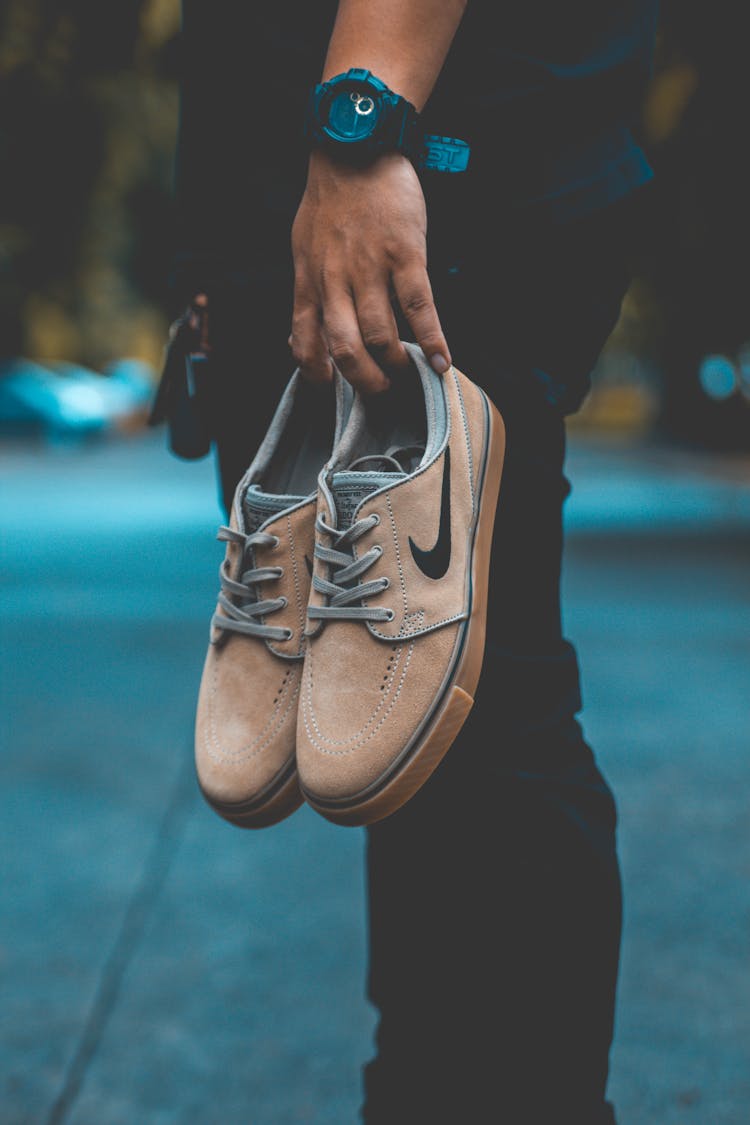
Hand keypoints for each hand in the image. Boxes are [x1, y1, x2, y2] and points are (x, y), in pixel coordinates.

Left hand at [290, 150, 450, 392]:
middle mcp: (335, 280)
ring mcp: (370, 268)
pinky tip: (441, 363)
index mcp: (309, 282)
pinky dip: (433, 341)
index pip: (305, 343)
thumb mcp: (303, 248)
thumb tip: (301, 334)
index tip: (333, 389)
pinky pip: (419, 307)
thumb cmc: (331, 201)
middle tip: (381, 392)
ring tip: (408, 375)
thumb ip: (307, 291)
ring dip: (396, 365)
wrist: (356, 147)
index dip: (318, 375)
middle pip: (345, 348)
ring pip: (381, 334)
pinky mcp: (404, 254)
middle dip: (365, 381)